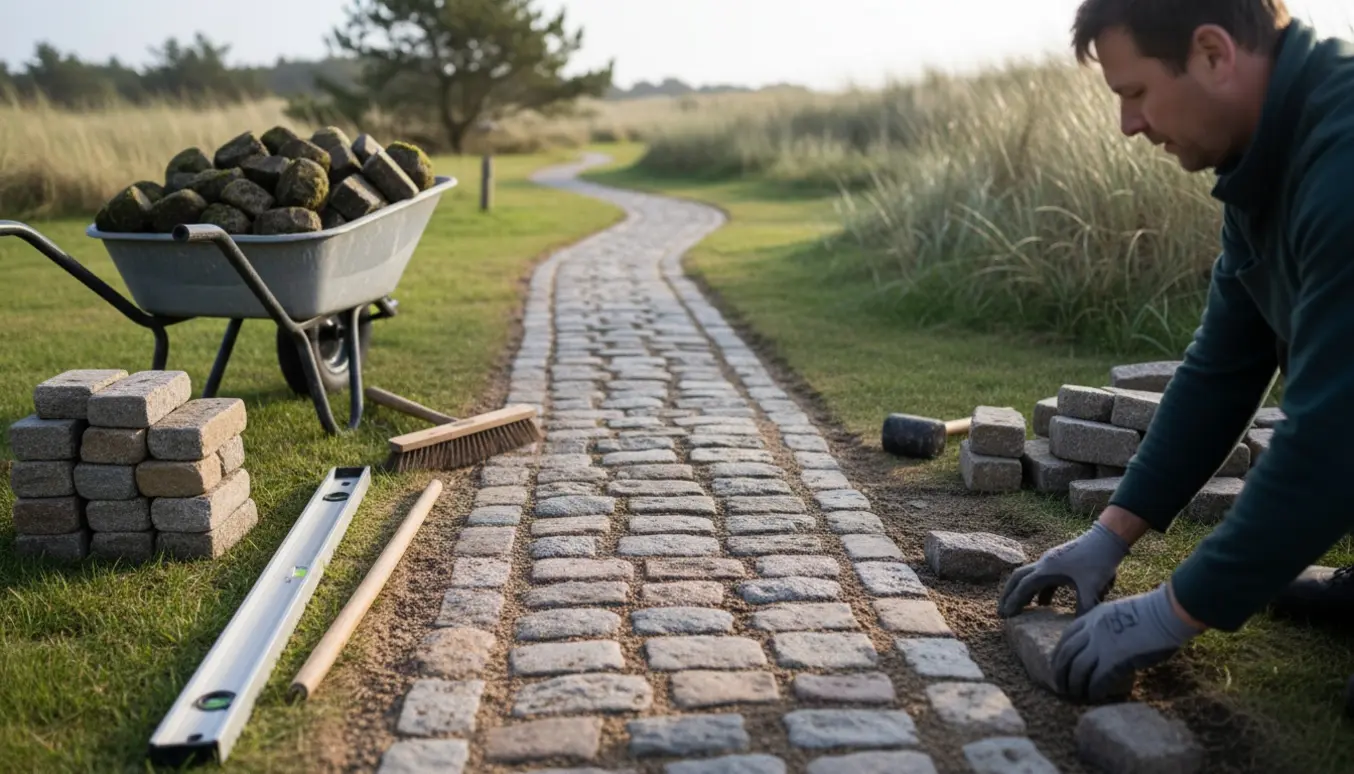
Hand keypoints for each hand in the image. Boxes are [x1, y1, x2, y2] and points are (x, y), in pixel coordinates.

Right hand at [997, 521, 1130, 617]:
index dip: (1013, 602)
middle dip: (1008, 594)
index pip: (1023, 587)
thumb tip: (1078, 628)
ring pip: (1029, 577)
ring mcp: (1051, 561)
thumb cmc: (1098, 561)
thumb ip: (1084, 609)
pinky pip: (1042, 577)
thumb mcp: (1092, 588)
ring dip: (1023, 592)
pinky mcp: (1059, 561)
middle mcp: (1044, 564)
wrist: (1107, 539)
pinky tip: (1044, 604)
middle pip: (1017, 578)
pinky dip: (1039, 590)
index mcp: (1047, 570)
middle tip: (1002, 610)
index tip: (1006, 616)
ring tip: (1021, 609)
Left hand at [1052, 582, 1203, 701]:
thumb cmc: (1153, 612)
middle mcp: (1092, 630)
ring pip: (1077, 669)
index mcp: (1093, 616)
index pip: (1066, 636)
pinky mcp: (1115, 660)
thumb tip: (1107, 642)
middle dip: (1060, 672)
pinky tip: (1094, 696)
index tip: (1057, 664)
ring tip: (1075, 695)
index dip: (1059, 653)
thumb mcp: (1119, 612)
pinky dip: (1093, 690)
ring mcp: (1102, 645)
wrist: (1167, 612)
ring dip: (1074, 684)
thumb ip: (1108, 625)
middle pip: (1066, 654)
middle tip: (1060, 686)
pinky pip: (1097, 679)